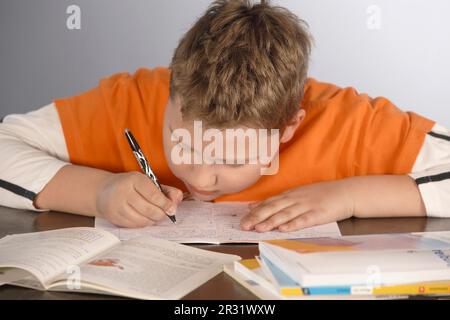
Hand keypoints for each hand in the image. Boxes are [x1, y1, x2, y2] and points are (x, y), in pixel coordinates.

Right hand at [95, 171, 182, 227]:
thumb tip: (177, 200)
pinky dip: (143, 223)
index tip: (172, 209)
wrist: (104, 191)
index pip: (153, 194)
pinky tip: (145, 218)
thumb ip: (166, 190)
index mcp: (134, 179)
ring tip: (155, 215)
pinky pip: (134, 225)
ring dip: (153, 220)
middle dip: (161, 214)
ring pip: (142, 219)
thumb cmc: (131, 186)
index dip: (165, 203)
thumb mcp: (148, 182)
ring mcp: (117, 205)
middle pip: (148, 209)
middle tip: (166, 213)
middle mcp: (124, 191)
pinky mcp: (114, 217)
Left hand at [240, 180, 354, 231]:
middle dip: (257, 217)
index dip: (255, 211)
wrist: (346, 192)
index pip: (269, 202)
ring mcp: (307, 205)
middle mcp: (296, 199)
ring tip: (259, 228)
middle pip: (273, 208)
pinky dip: (293, 224)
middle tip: (244, 225)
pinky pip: (304, 219)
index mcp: (290, 194)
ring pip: (286, 214)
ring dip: (271, 221)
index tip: (242, 218)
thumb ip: (279, 200)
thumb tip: (255, 206)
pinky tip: (284, 229)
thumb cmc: (321, 194)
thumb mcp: (298, 194)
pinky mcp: (319, 213)